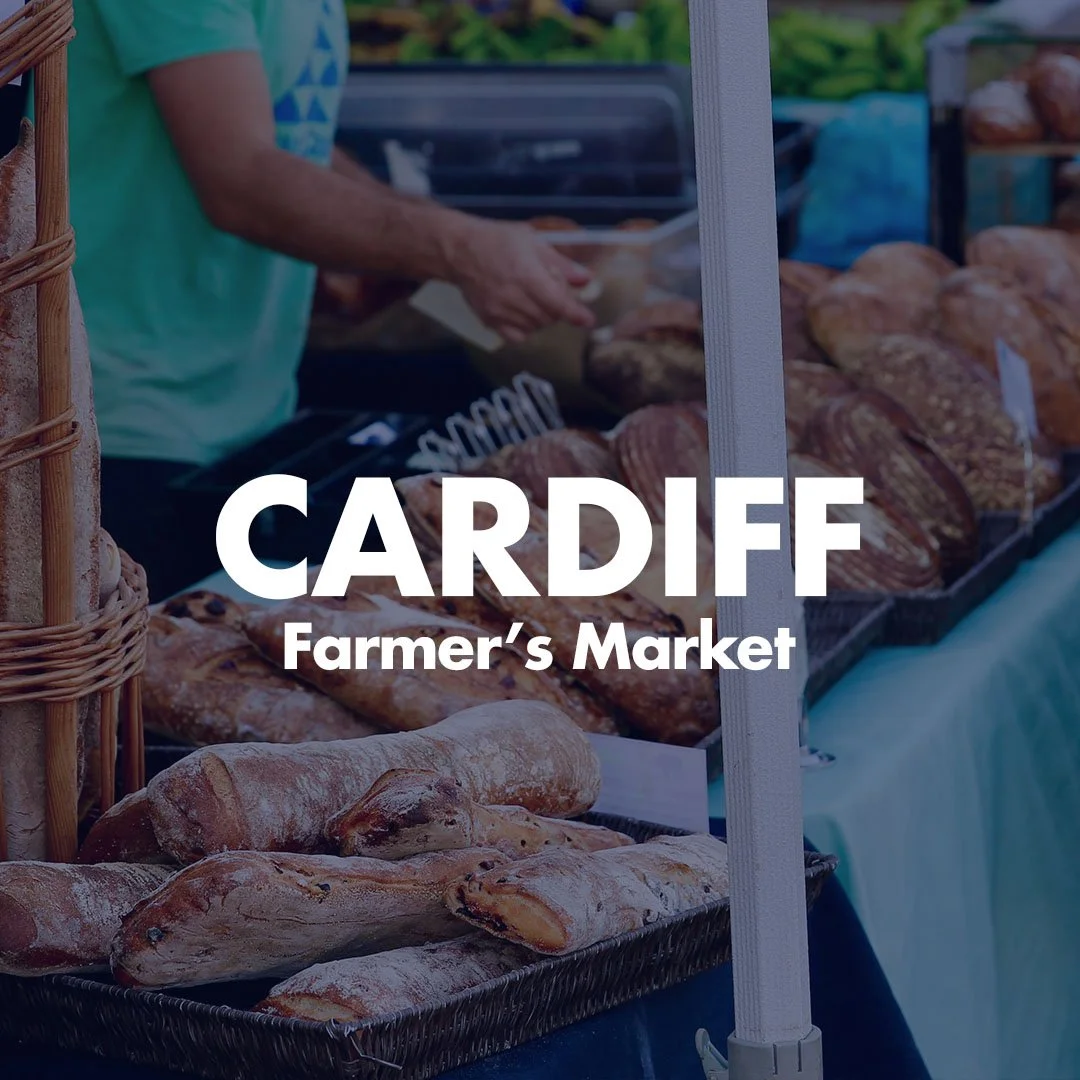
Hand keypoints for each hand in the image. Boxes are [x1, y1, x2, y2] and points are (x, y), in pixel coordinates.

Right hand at [449, 218, 596, 343]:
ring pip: (535, 327)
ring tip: (533, 297)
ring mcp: (500, 312)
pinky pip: (517, 336)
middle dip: (557, 307)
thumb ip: (561, 263)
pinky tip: (522, 313)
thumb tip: (585, 279)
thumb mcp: (533, 241)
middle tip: (549, 289)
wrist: (459, 250)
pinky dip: (526, 328)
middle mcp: (514, 298)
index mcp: (527, 275)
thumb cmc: (498, 240)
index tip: (588, 320)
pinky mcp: (490, 320)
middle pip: (549, 317)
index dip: (576, 314)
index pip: (558, 303)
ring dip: (542, 316)